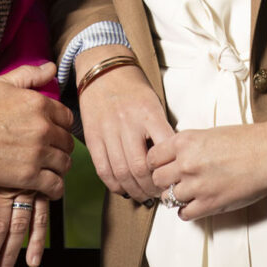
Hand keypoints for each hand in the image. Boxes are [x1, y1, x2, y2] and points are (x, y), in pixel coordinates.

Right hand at [0, 62, 72, 197]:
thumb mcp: (1, 84)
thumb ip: (30, 75)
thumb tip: (52, 68)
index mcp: (40, 104)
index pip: (67, 118)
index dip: (61, 125)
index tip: (53, 132)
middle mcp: (43, 128)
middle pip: (67, 142)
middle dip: (60, 146)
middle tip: (49, 151)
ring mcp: (37, 153)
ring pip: (64, 163)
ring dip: (58, 167)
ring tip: (48, 169)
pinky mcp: (28, 176)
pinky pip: (55, 185)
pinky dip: (55, 188)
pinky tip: (48, 187)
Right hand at [74, 46, 173, 202]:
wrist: (103, 71)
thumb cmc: (134, 89)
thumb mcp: (155, 103)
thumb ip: (161, 130)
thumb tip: (171, 162)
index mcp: (149, 113)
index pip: (163, 151)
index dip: (169, 172)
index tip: (174, 180)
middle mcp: (127, 123)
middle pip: (140, 168)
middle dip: (151, 187)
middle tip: (159, 194)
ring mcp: (107, 131)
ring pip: (121, 172)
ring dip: (134, 190)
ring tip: (144, 196)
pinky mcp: (92, 137)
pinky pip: (103, 169)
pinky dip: (114, 185)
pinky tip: (124, 189)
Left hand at [148, 117, 266, 219]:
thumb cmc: (246, 141)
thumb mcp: (208, 133)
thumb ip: (187, 146)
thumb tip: (173, 157)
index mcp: (185, 141)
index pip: (152, 157)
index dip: (157, 164)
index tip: (162, 167)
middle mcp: (186, 163)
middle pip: (157, 179)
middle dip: (165, 181)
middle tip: (175, 180)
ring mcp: (196, 185)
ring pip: (168, 198)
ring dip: (176, 196)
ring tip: (189, 192)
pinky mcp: (209, 204)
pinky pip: (184, 214)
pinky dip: (187, 211)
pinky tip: (196, 203)